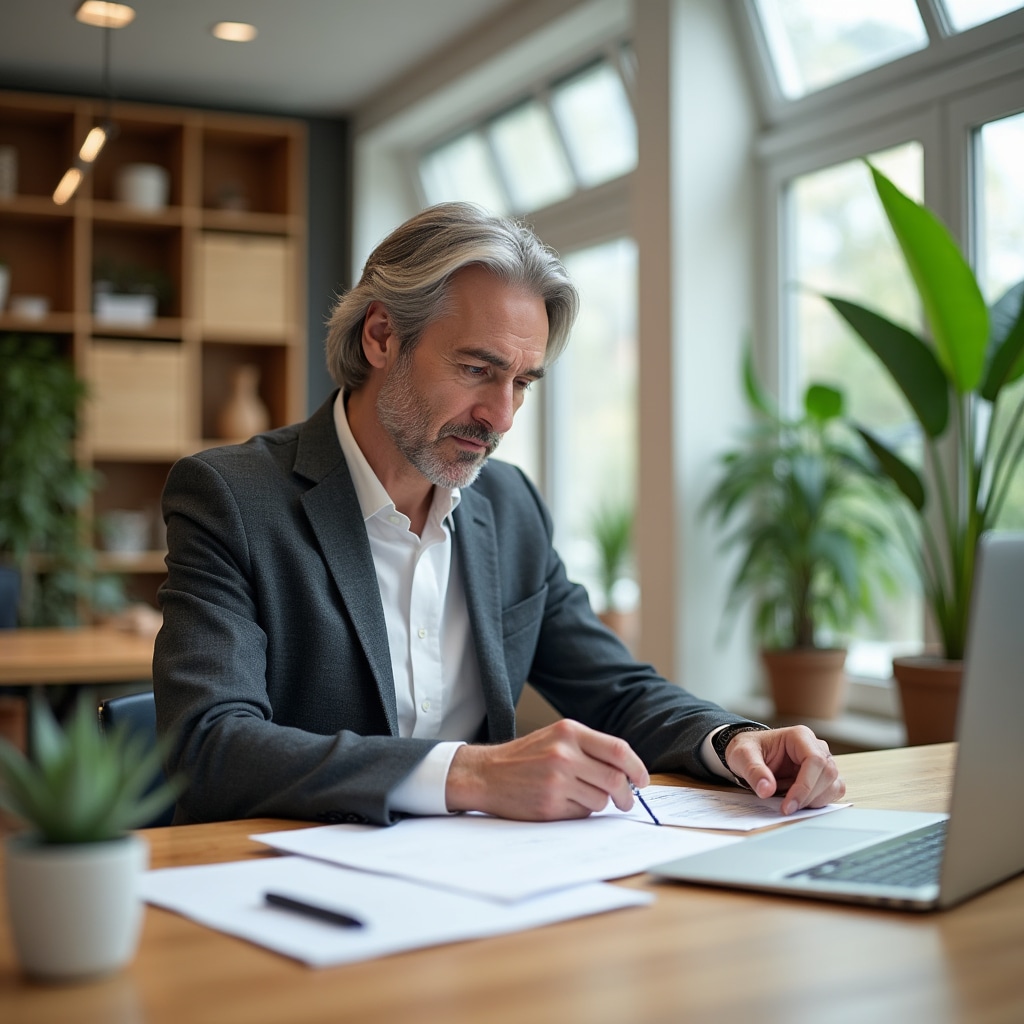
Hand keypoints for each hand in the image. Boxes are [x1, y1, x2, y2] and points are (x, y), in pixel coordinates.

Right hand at [445, 719, 648, 820]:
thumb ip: (589, 748)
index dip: (637, 768)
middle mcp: (564, 754)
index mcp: (569, 732)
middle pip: (615, 779)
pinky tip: (563, 803)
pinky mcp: (550, 805)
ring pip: (601, 800)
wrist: (486, 773)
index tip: (642, 780)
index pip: (619, 750)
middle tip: (625, 801)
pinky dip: (580, 812)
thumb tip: (628, 771)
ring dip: (598, 803)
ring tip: (578, 796)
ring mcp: (557, 781)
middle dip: (626, 795)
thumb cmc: (524, 757)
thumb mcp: (556, 738)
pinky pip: (582, 814)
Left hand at [724, 725, 844, 814]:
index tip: (788, 805)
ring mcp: (822, 761)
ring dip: (815, 800)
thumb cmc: (749, 750)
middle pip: (828, 773)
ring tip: (791, 804)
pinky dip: (820, 801)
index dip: (805, 786)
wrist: (751, 754)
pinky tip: (800, 803)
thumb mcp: (742, 756)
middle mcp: (815, 746)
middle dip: (808, 796)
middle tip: (787, 808)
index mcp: (799, 736)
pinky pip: (833, 791)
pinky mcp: (823, 776)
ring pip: (834, 783)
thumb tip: (766, 790)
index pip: (815, 760)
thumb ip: (753, 771)